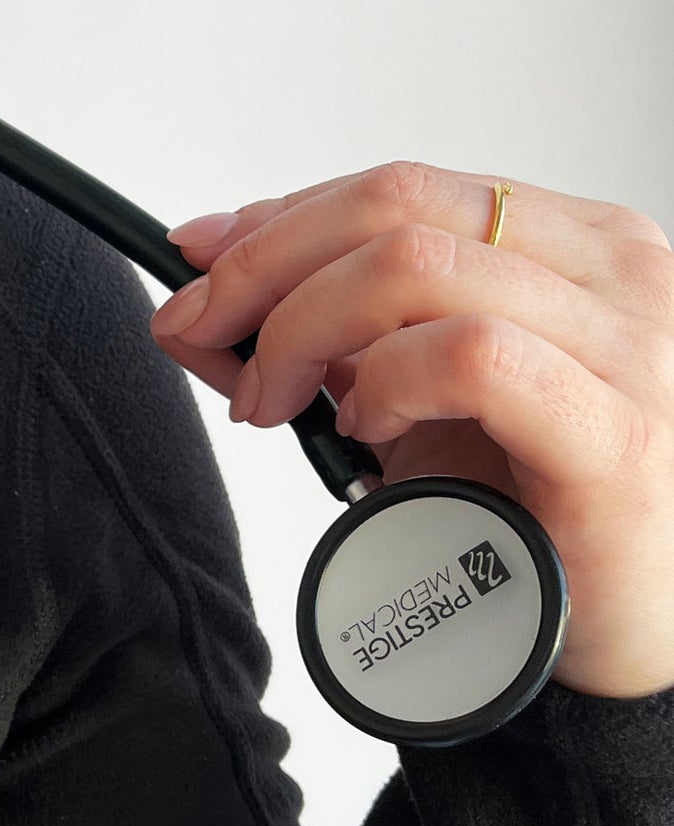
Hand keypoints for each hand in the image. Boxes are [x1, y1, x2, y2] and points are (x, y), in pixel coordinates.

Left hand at [147, 160, 673, 699]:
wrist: (623, 635)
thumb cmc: (528, 519)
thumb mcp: (408, 408)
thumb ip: (319, 348)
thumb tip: (195, 309)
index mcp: (575, 249)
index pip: (403, 189)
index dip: (282, 216)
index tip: (195, 257)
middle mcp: (616, 277)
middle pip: (396, 207)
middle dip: (264, 264)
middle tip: (201, 330)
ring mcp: (632, 348)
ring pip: (416, 265)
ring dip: (302, 328)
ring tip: (274, 402)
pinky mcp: (620, 435)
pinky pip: (470, 356)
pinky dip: (385, 380)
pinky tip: (366, 426)